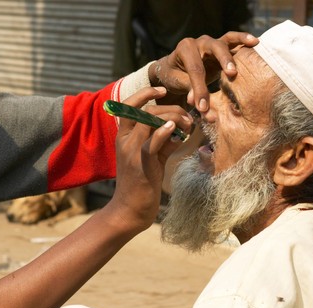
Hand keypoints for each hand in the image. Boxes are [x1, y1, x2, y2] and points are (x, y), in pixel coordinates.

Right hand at [107, 86, 189, 231]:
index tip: (162, 91)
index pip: (128, 104)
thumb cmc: (141, 184)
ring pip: (149, 121)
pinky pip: (152, 142)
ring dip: (174, 118)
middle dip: (171, 108)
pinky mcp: (141, 164)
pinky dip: (165, 131)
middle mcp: (124, 140)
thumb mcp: (153, 159)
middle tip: (188, 118)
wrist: (130, 210)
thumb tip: (180, 130)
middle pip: (145, 110)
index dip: (145, 93)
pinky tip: (177, 131)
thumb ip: (164, 143)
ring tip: (189, 126)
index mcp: (123, 136)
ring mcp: (131, 151)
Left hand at [149, 31, 258, 111]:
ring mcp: (211, 42)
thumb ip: (191, 92)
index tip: (203, 108)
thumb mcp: (179, 84)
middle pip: (214, 49)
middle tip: (231, 74)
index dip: (200, 89)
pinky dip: (243, 39)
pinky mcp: (221, 45)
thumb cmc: (175, 76)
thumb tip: (203, 107)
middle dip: (223, 61)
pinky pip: (232, 40)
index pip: (195, 70)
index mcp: (185, 49)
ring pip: (226, 40)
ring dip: (239, 44)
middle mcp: (199, 42)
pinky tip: (255, 42)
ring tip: (252, 46)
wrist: (174, 69)